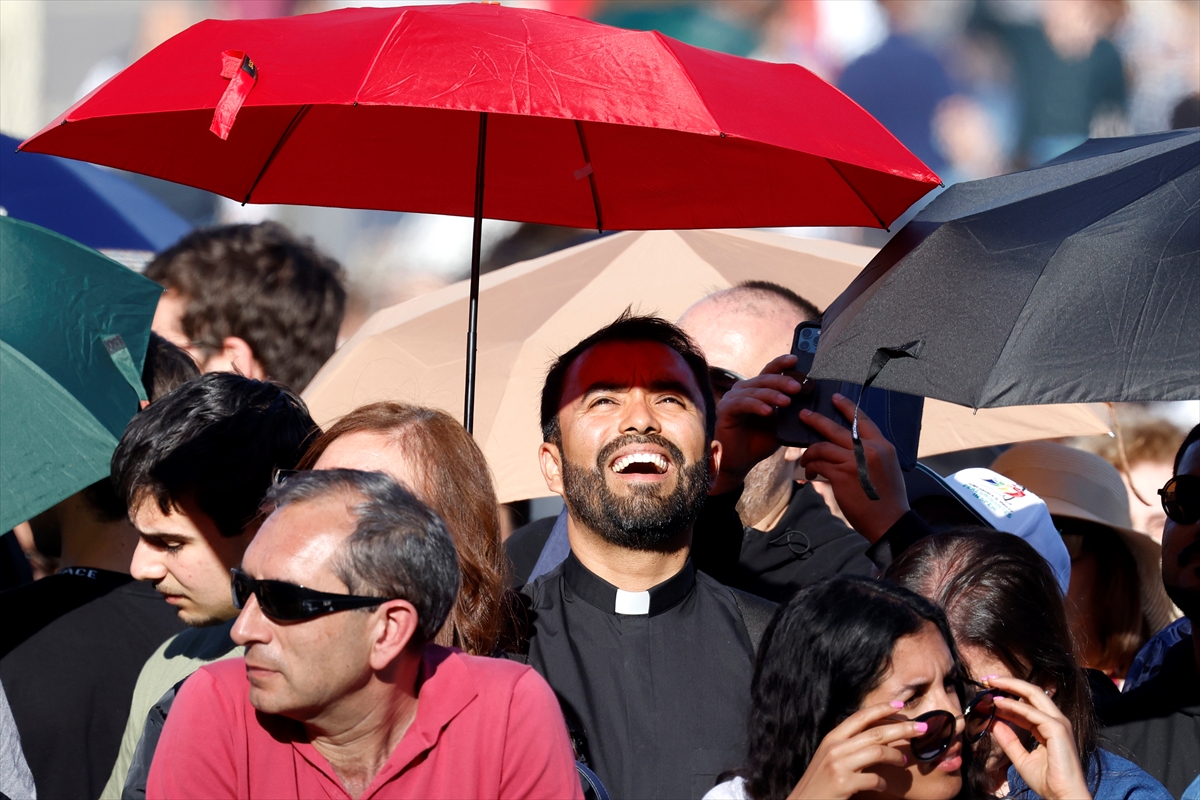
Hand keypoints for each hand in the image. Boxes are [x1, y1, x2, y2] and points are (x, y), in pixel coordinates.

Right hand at [711, 354, 799, 494]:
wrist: (740, 462)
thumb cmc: (758, 442)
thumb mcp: (779, 424)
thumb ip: (789, 411)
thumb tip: (811, 402)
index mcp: (756, 390)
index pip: (769, 371)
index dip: (781, 364)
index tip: (796, 360)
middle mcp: (742, 390)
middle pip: (764, 378)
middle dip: (782, 381)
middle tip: (797, 388)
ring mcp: (732, 399)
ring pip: (755, 390)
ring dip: (772, 395)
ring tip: (787, 402)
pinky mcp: (724, 410)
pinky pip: (742, 404)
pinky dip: (756, 406)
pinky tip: (768, 411)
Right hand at [786, 701, 921, 799]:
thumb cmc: (820, 782)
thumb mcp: (829, 757)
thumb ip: (847, 745)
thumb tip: (875, 736)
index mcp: (832, 738)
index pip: (860, 716)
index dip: (882, 708)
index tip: (901, 705)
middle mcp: (835, 747)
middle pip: (876, 732)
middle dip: (902, 728)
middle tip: (921, 729)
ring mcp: (839, 764)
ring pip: (877, 751)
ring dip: (895, 755)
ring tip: (903, 761)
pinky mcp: (844, 783)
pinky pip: (873, 779)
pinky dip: (882, 783)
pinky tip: (883, 786)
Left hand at [797, 394, 908, 541]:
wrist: (890, 521)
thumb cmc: (888, 499)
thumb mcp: (886, 469)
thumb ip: (871, 455)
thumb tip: (849, 449)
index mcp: (882, 446)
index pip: (863, 420)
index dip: (847, 407)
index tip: (835, 398)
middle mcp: (869, 450)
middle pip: (836, 428)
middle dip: (816, 420)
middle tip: (804, 415)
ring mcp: (854, 461)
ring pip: (822, 447)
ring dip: (809, 453)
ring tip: (805, 459)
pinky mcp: (841, 475)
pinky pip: (819, 464)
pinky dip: (811, 467)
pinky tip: (809, 473)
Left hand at [982, 675, 1090, 799]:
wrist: (1062, 796)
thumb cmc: (1047, 781)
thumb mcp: (1021, 758)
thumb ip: (1008, 740)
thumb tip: (994, 723)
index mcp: (1048, 726)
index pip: (1026, 703)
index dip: (1007, 696)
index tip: (987, 692)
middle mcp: (1055, 721)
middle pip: (1031, 692)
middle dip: (1008, 682)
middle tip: (986, 679)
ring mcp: (1058, 723)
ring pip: (1033, 695)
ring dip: (1010, 687)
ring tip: (990, 683)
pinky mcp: (1057, 730)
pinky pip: (1032, 712)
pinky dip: (1015, 706)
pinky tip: (999, 703)